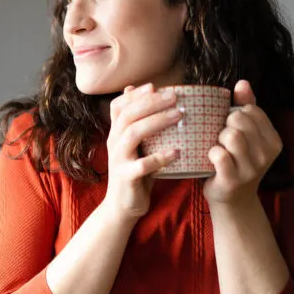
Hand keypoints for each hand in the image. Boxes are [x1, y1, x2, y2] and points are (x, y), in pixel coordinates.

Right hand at [104, 83, 183, 218]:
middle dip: (151, 102)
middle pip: (128, 115)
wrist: (122, 206)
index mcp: (116, 134)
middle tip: (175, 96)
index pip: (118, 107)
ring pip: (133, 134)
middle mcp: (114, 143)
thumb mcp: (134, 147)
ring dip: (157, 122)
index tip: (154, 86)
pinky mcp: (127, 177)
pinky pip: (143, 165)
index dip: (134, 95)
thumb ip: (137, 124)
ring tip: (179, 116)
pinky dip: (160, 157)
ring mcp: (119, 160)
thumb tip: (140, 96)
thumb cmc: (135, 172)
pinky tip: (177, 152)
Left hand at [203, 80, 283, 206]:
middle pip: (239, 120)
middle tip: (221, 138)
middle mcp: (267, 154)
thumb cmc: (235, 161)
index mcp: (273, 140)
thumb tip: (243, 82)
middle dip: (224, 125)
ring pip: (230, 135)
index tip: (230, 126)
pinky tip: (211, 158)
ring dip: (216, 139)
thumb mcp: (245, 135)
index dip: (234, 113)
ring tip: (217, 147)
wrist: (231, 200)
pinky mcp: (234, 180)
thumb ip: (246, 107)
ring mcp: (252, 169)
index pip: (251, 110)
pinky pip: (219, 155)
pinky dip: (211, 153)